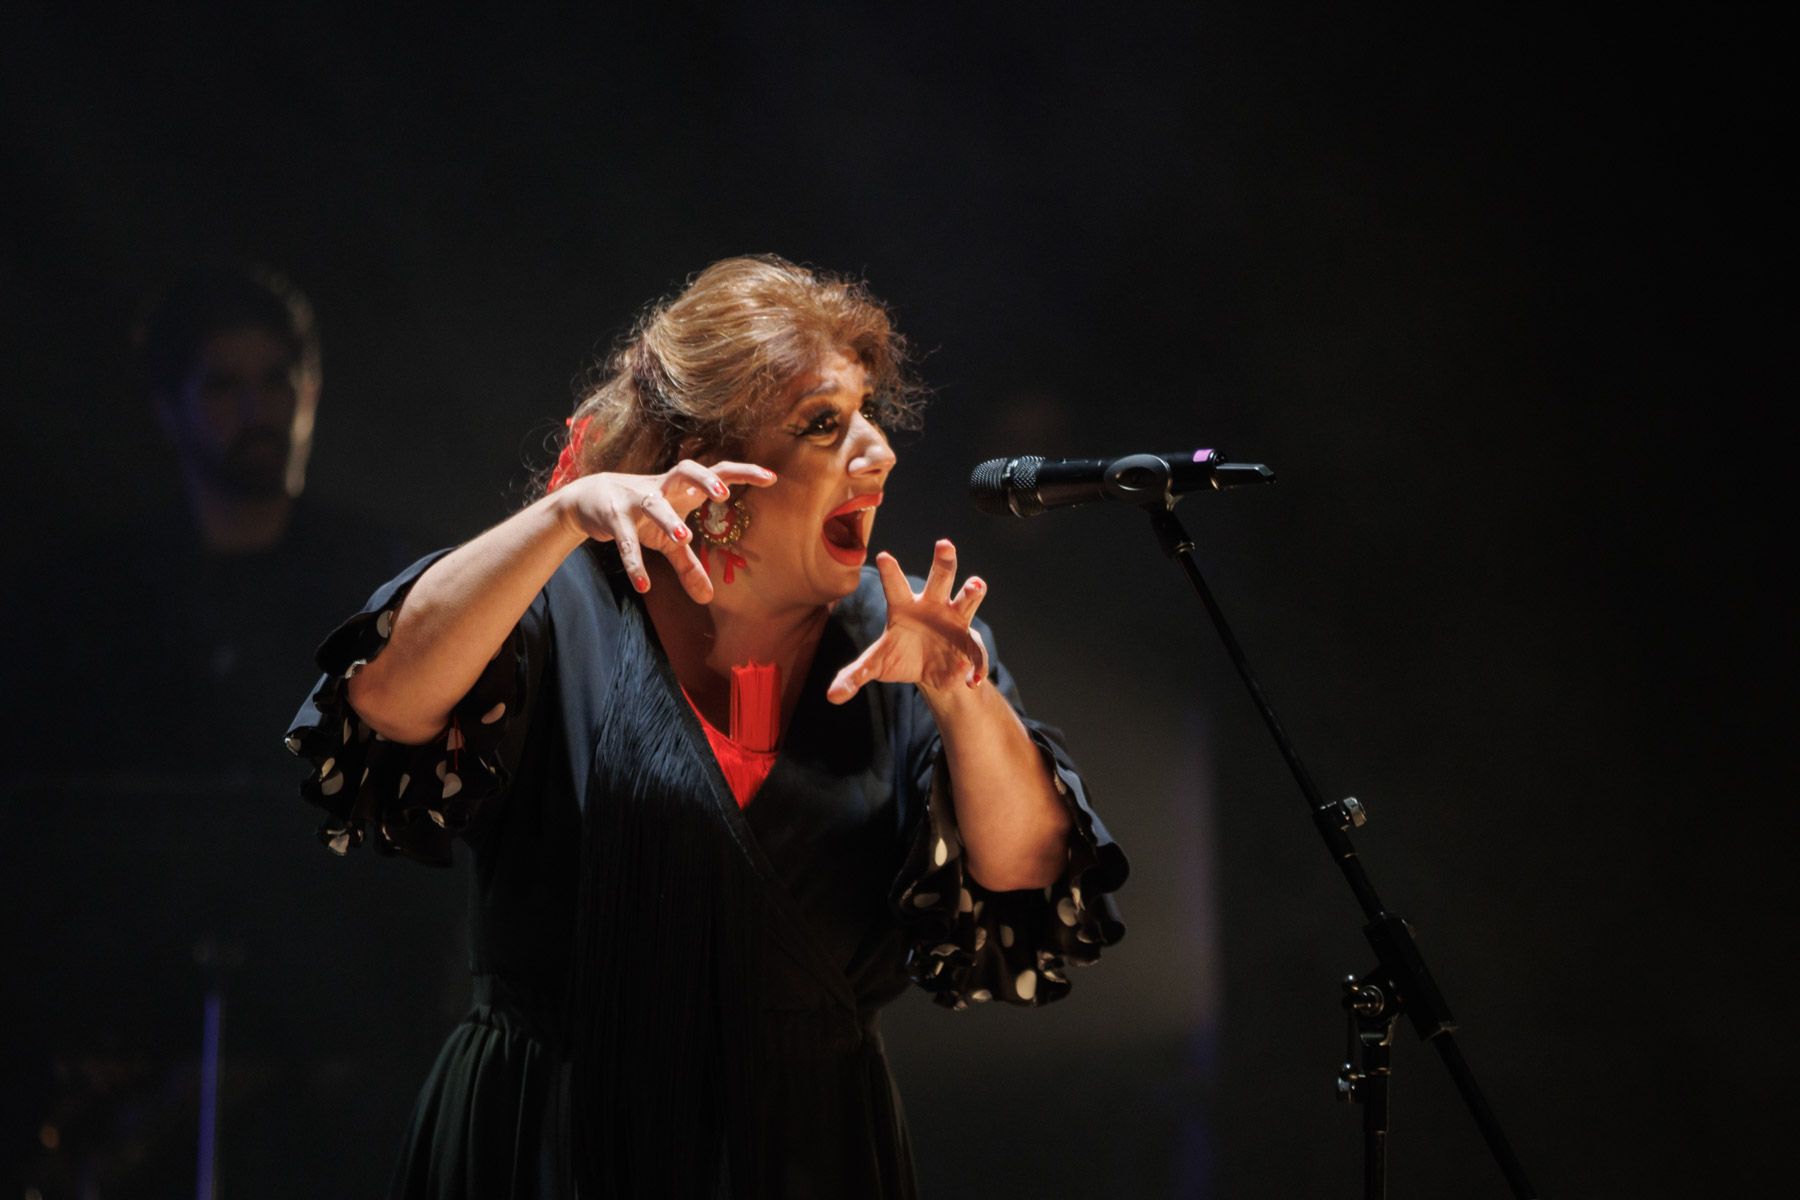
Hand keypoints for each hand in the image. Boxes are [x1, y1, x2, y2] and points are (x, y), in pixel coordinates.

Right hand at [556, 459, 775, 601]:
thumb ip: (689, 564)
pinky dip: (634, 562)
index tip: (771, 477)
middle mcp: (661, 487)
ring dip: (667, 520)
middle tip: (722, 494)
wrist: (587, 499)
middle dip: (703, 479)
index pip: (717, 471)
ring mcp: (635, 499)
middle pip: (685, 470)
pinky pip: (624, 540)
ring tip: (684, 538)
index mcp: (681, 488)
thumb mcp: (667, 540)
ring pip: (653, 504)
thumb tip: (708, 598)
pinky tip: (644, 586)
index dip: (743, 472)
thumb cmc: (640, 514)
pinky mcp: (612, 516)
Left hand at [827, 539, 989, 703]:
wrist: (929, 670)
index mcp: (904, 605)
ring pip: (966, 599)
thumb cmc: (900, 655)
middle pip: (940, 578)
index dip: (890, 572)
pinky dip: (976, 664)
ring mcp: (955, 620)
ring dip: (971, 591)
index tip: (883, 556)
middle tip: (943, 544)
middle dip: (943, 561)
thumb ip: (855, 675)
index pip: (895, 585)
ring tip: (976, 585)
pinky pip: (976, 651)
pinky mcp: (969, 642)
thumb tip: (832, 696)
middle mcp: (932, 604)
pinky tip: (972, 680)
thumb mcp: (877, 665)